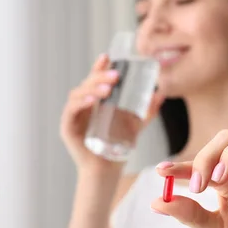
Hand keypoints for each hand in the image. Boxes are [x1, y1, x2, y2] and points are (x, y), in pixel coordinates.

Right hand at [60, 54, 164, 171]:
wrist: (106, 170)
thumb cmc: (117, 147)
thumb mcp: (135, 125)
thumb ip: (146, 111)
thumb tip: (160, 94)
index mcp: (94, 101)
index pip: (94, 79)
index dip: (99, 67)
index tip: (108, 57)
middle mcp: (82, 105)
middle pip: (87, 84)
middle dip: (100, 76)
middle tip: (116, 75)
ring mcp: (73, 115)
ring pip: (78, 94)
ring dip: (92, 88)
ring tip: (108, 89)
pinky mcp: (67, 127)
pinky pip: (71, 110)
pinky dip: (81, 103)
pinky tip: (92, 100)